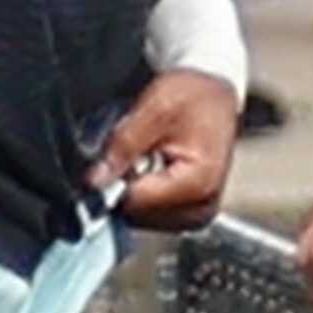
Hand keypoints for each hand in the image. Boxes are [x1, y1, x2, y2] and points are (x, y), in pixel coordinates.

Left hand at [90, 68, 238, 228]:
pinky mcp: (191, 215)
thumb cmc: (196, 96)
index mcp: (197, 184)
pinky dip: (145, 192)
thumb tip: (95, 179)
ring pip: (140, 216)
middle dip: (125, 182)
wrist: (217, 98)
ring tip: (149, 156)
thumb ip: (123, 143)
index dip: (114, 177)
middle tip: (138, 150)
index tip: (117, 153)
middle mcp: (201, 207)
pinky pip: (151, 214)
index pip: (132, 201)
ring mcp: (197, 215)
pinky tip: (154, 168)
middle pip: (136, 212)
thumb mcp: (156, 106)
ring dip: (134, 187)